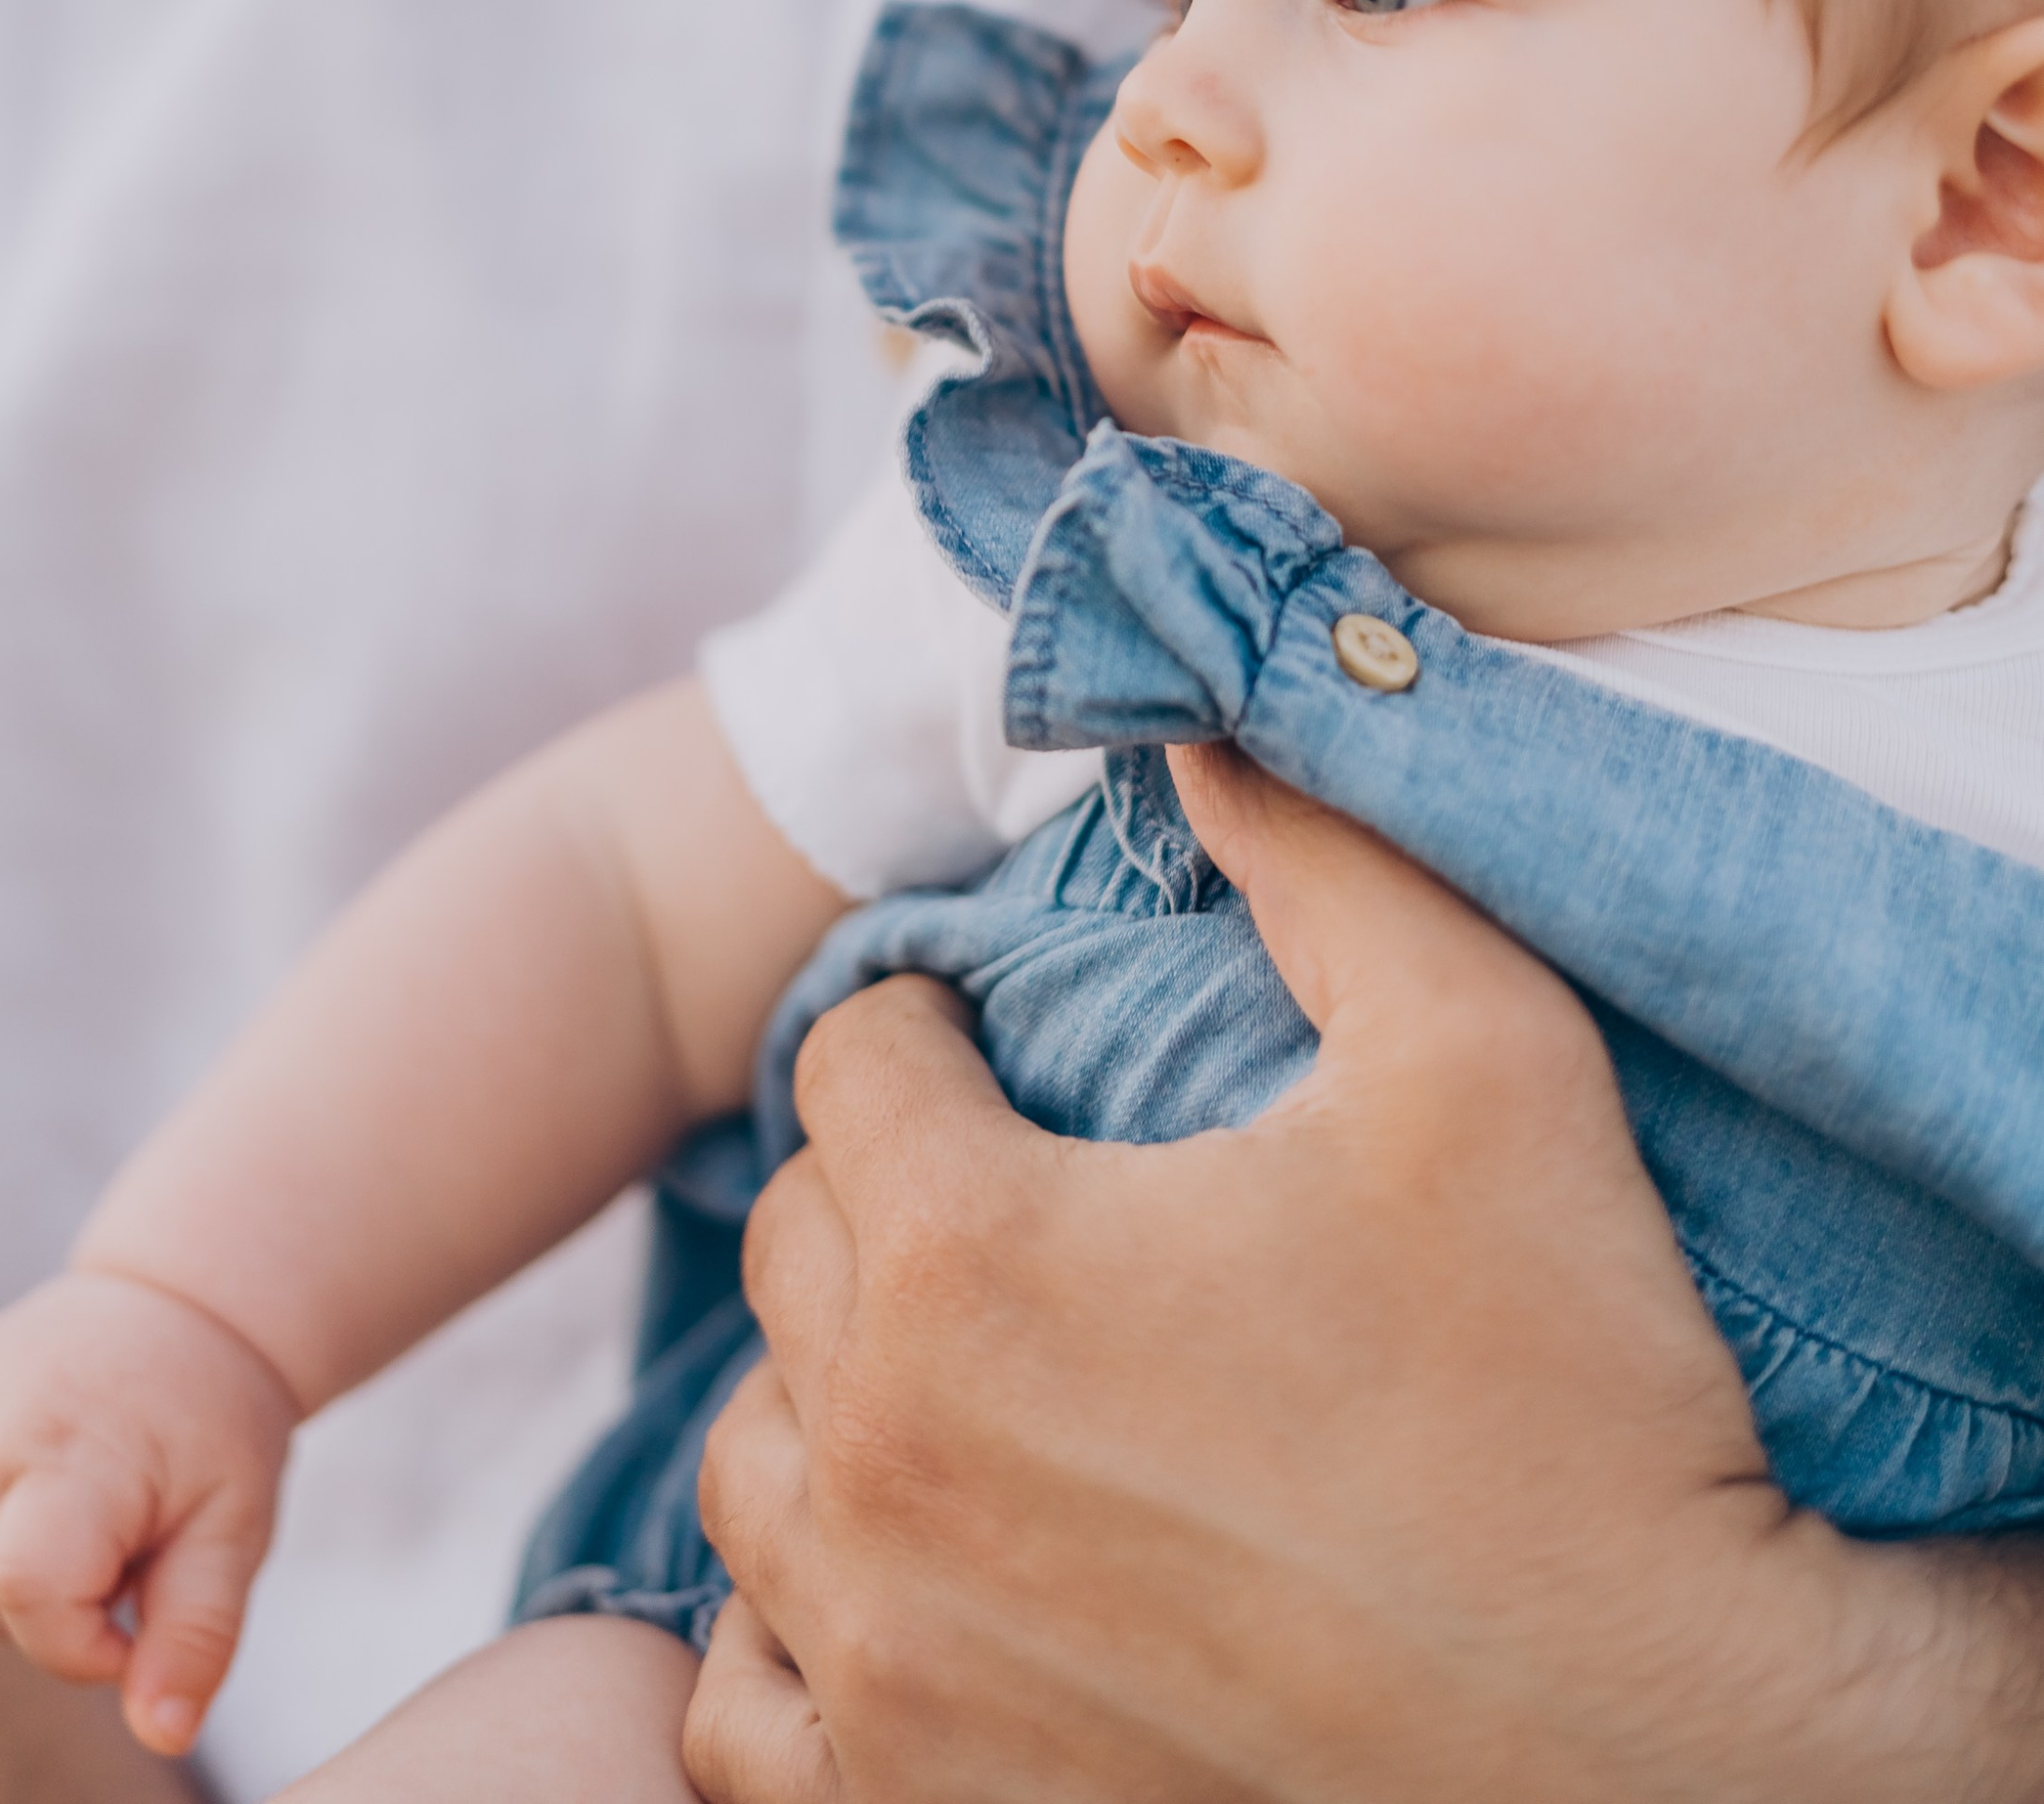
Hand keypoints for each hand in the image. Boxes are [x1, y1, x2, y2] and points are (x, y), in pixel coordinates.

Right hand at [0, 1265, 297, 1761]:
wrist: (180, 1305)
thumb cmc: (213, 1422)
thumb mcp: (236, 1527)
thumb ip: (198, 1636)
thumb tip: (163, 1734)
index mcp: (81, 1447)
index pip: (26, 1588)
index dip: (78, 1641)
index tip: (134, 1610)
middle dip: (48, 1611)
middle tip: (118, 1551)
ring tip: (72, 1520)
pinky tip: (6, 1513)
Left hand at [687, 749, 2043, 1803]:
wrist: (1676, 1772)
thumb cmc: (1581, 1406)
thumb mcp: (1487, 1056)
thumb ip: (1324, 849)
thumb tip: (1198, 724)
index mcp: (973, 1261)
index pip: (849, 1059)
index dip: (938, 1034)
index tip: (1018, 1060)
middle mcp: (883, 1473)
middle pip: (790, 1252)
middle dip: (885, 1199)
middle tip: (1022, 1206)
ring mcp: (888, 1676)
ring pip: (751, 1473)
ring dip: (831, 1405)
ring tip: (969, 1388)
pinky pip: (746, 1712)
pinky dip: (803, 1638)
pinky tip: (925, 1590)